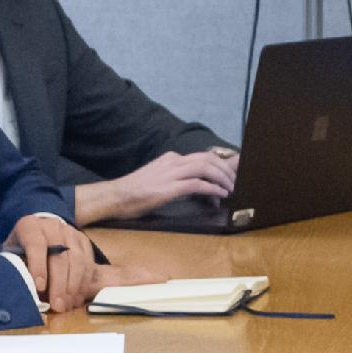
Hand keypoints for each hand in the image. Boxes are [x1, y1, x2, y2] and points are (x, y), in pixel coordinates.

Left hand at [8, 212, 108, 313]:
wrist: (38, 233)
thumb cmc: (21, 249)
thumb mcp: (12, 256)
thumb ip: (18, 270)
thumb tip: (28, 294)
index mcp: (30, 226)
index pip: (36, 244)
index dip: (38, 266)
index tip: (39, 287)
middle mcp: (52, 226)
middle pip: (60, 255)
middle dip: (59, 283)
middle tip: (57, 305)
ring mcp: (70, 232)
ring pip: (77, 259)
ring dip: (73, 286)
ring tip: (67, 305)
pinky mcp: (83, 241)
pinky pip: (88, 263)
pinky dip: (83, 283)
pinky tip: (76, 298)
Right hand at [75, 147, 239, 223]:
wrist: (115, 196)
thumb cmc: (135, 192)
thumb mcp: (159, 179)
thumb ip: (177, 179)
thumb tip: (197, 186)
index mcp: (171, 158)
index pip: (202, 156)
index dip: (221, 164)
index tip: (232, 172)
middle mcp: (173, 161)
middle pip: (208, 158)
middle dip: (226, 169)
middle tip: (236, 182)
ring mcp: (171, 173)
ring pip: (206, 168)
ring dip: (223, 178)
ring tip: (231, 189)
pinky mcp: (169, 188)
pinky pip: (197, 184)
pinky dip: (212, 188)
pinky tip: (220, 195)